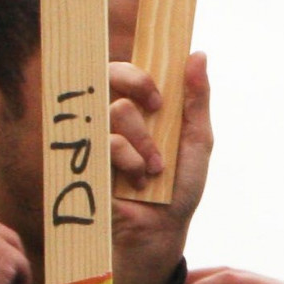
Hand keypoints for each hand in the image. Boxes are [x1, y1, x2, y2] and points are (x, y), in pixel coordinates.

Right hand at [111, 54, 212, 283]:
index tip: (159, 97)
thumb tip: (198, 54)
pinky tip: (138, 180)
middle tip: (155, 108)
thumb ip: (197, 100)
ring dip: (143, 140)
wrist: (160, 230)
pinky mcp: (84, 157)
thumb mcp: (197, 141)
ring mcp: (98, 136)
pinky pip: (105, 141)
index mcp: (141, 109)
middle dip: (136, 86)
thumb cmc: (180, 187)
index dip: (138, 73)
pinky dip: (129, 159)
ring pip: (115, 110)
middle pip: (109, 75)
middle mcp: (116, 117)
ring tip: (155, 169)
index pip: (126, 72)